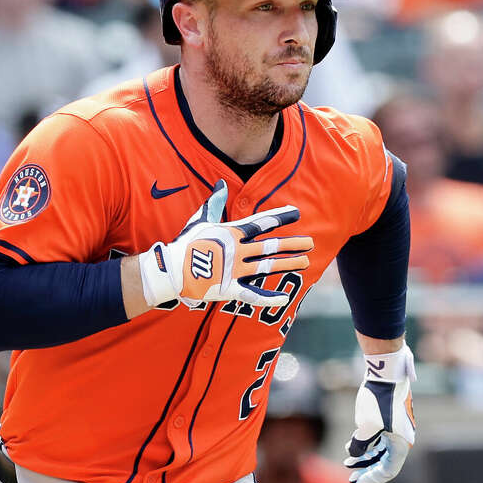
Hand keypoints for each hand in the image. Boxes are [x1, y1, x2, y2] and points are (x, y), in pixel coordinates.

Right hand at [139, 180, 312, 307]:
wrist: (171, 269)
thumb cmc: (185, 243)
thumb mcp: (200, 220)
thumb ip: (214, 203)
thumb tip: (221, 183)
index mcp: (231, 233)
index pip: (261, 223)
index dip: (280, 218)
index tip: (296, 213)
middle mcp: (237, 251)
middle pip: (270, 246)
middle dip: (292, 244)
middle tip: (311, 243)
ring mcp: (235, 270)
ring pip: (267, 267)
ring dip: (287, 264)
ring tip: (305, 262)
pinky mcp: (230, 289)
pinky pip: (253, 294)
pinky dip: (268, 297)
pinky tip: (284, 298)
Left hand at [344, 344, 415, 482]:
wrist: (386, 372)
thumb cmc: (378, 399)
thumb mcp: (365, 426)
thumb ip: (360, 445)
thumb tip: (354, 453)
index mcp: (402, 443)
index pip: (388, 470)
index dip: (372, 479)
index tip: (355, 481)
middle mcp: (403, 438)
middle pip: (385, 462)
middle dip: (367, 470)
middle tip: (351, 476)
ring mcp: (398, 428)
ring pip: (381, 450)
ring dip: (365, 457)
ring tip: (347, 460)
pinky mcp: (391, 419)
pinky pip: (379, 438)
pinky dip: (367, 443)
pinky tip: (351, 444)